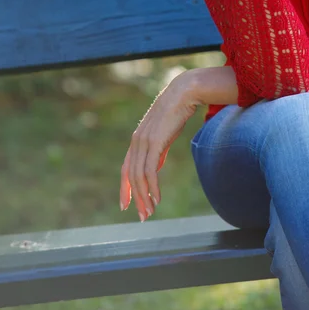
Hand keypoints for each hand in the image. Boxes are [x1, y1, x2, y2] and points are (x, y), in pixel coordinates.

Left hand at [120, 70, 201, 220]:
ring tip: (150, 212)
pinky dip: (152, 187)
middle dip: (135, 198)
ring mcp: (144, 142)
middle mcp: (136, 142)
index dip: (125, 188)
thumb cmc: (176, 112)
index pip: (126, 169)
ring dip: (144, 197)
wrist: (183, 93)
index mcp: (137, 140)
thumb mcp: (163, 135)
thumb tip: (155, 167)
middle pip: (131, 176)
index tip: (126, 205)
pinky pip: (150, 171)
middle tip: (141, 216)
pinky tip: (158, 198)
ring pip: (139, 177)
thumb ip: (157, 151)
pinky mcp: (155, 142)